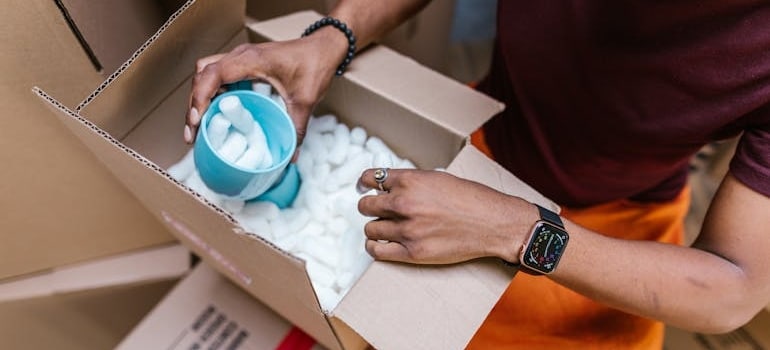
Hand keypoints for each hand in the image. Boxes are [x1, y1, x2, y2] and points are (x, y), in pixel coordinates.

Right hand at [184, 28, 347, 147]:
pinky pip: (218, 74)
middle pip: (202, 75)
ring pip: (206, 73)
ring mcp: (240, 58)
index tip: (197, 121)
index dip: (200, 98)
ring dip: (200, 96)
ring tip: (199, 125)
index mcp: (250, 61)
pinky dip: (211, 92)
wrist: (324, 48)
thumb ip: (296, 129)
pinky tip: (216, 113)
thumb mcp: (305, 101)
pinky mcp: (244, 63)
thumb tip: (290, 158)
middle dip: (194, 103)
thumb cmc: (314, 65)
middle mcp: (240, 56)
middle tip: (194, 131)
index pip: (212, 75)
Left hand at [356, 169, 537, 264]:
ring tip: (381, 227)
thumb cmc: (472, 198)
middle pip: (366, 205)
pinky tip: (379, 244)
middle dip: (368, 206)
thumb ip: (412, 182)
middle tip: (374, 209)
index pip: (371, 179)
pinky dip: (375, 247)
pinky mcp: (412, 252)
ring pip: (370, 229)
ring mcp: (407, 229)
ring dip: (374, 227)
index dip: (365, 183)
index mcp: (410, 180)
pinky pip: (378, 251)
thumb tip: (390, 187)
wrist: (493, 222)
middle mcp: (404, 203)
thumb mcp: (438, 178)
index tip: (365, 187)